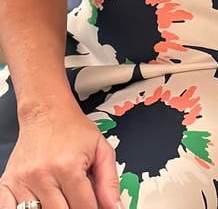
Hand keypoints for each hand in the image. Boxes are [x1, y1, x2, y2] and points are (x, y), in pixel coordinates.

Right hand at [0, 109, 121, 208]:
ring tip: (62, 199)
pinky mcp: (7, 183)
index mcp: (68, 167)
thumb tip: (115, 208)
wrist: (46, 110)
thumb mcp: (101, 148)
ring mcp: (23, 181)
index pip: (84, 208)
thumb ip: (110, 181)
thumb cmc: (72, 128)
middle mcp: (43, 175)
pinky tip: (38, 206)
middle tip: (78, 202)